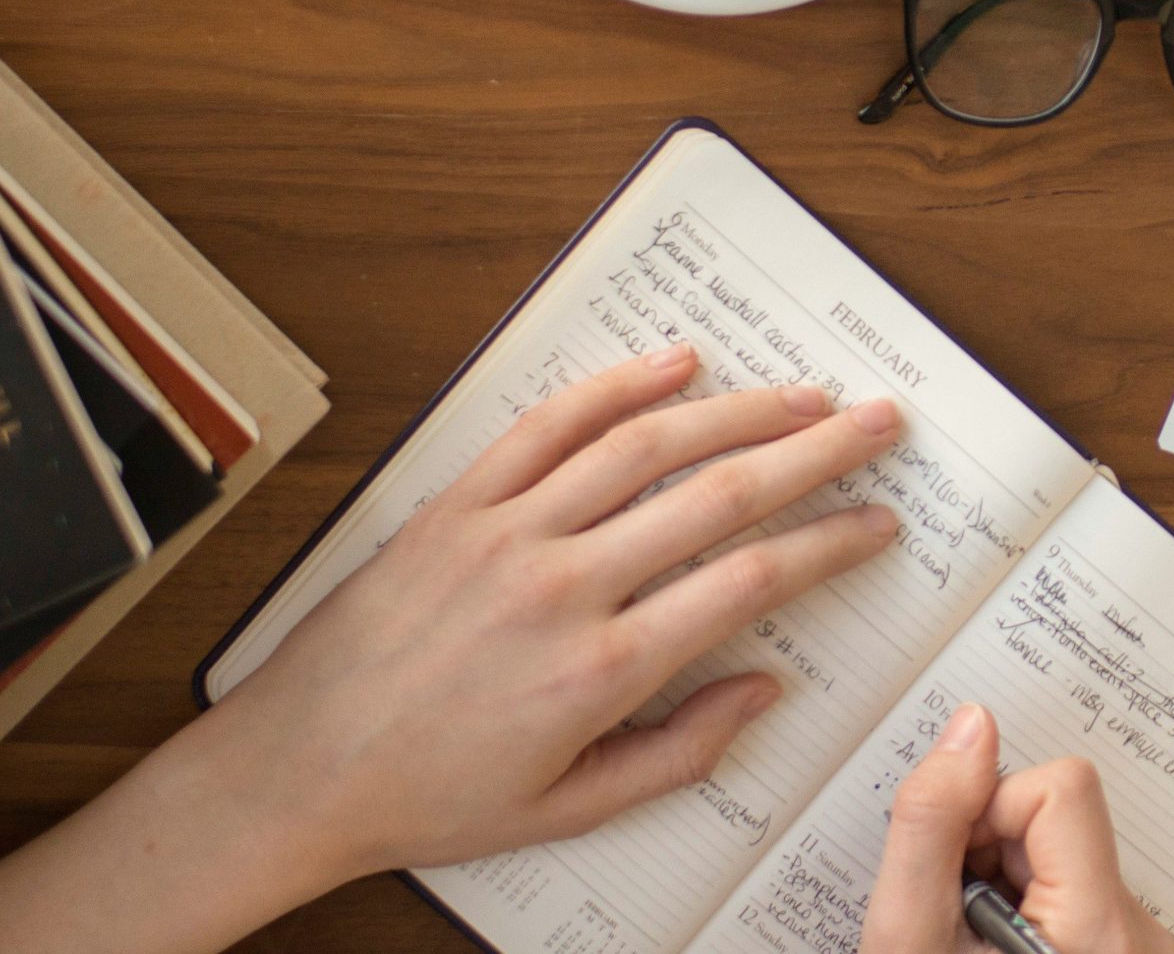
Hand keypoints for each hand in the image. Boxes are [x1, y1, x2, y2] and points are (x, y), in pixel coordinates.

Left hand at [185, 345, 905, 886]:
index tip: (877, 523)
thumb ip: (679, 752)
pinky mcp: (457, 504)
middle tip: (877, 423)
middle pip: (719, 494)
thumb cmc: (431, 796)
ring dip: (738, 409)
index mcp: (600, 671)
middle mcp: (562, 587)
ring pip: (645, 445)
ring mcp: (506, 533)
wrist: (296, 771)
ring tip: (803, 393)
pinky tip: (676, 364)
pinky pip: (547, 426)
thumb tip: (763, 691)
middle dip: (815, 451)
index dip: (830, 544)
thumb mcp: (570, 809)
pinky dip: (616, 386)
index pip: (750, 581)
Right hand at [862, 705, 1173, 953]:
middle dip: (991, 853)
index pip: (1061, 787)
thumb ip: (931, 825)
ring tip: (973, 949)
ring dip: (1004, 887)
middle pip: (1060, 821)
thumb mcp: (910, 939)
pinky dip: (1026, 917)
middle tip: (957, 925)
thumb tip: (969, 727)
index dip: (988, 813)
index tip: (956, 874)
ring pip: (1064, 861)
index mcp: (1100, 930)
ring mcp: (1141, 951)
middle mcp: (1141, 938)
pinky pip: (1076, 899)